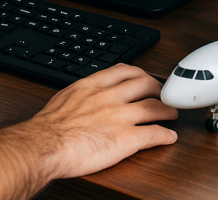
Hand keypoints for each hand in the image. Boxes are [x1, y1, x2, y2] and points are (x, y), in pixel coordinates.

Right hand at [18, 64, 177, 179]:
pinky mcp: (125, 139)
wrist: (44, 146)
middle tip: (162, 93)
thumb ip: (78, 96)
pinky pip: (154, 134)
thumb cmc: (48, 128)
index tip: (143, 76)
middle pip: (144, 84)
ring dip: (167, 109)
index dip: (139, 73)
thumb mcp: (63, 99)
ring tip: (172, 112)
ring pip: (154, 107)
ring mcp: (119, 117)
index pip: (123, 71)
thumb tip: (80, 98)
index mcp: (92, 87)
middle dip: (158, 88)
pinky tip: (169, 137)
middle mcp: (108, 98)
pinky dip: (166, 135)